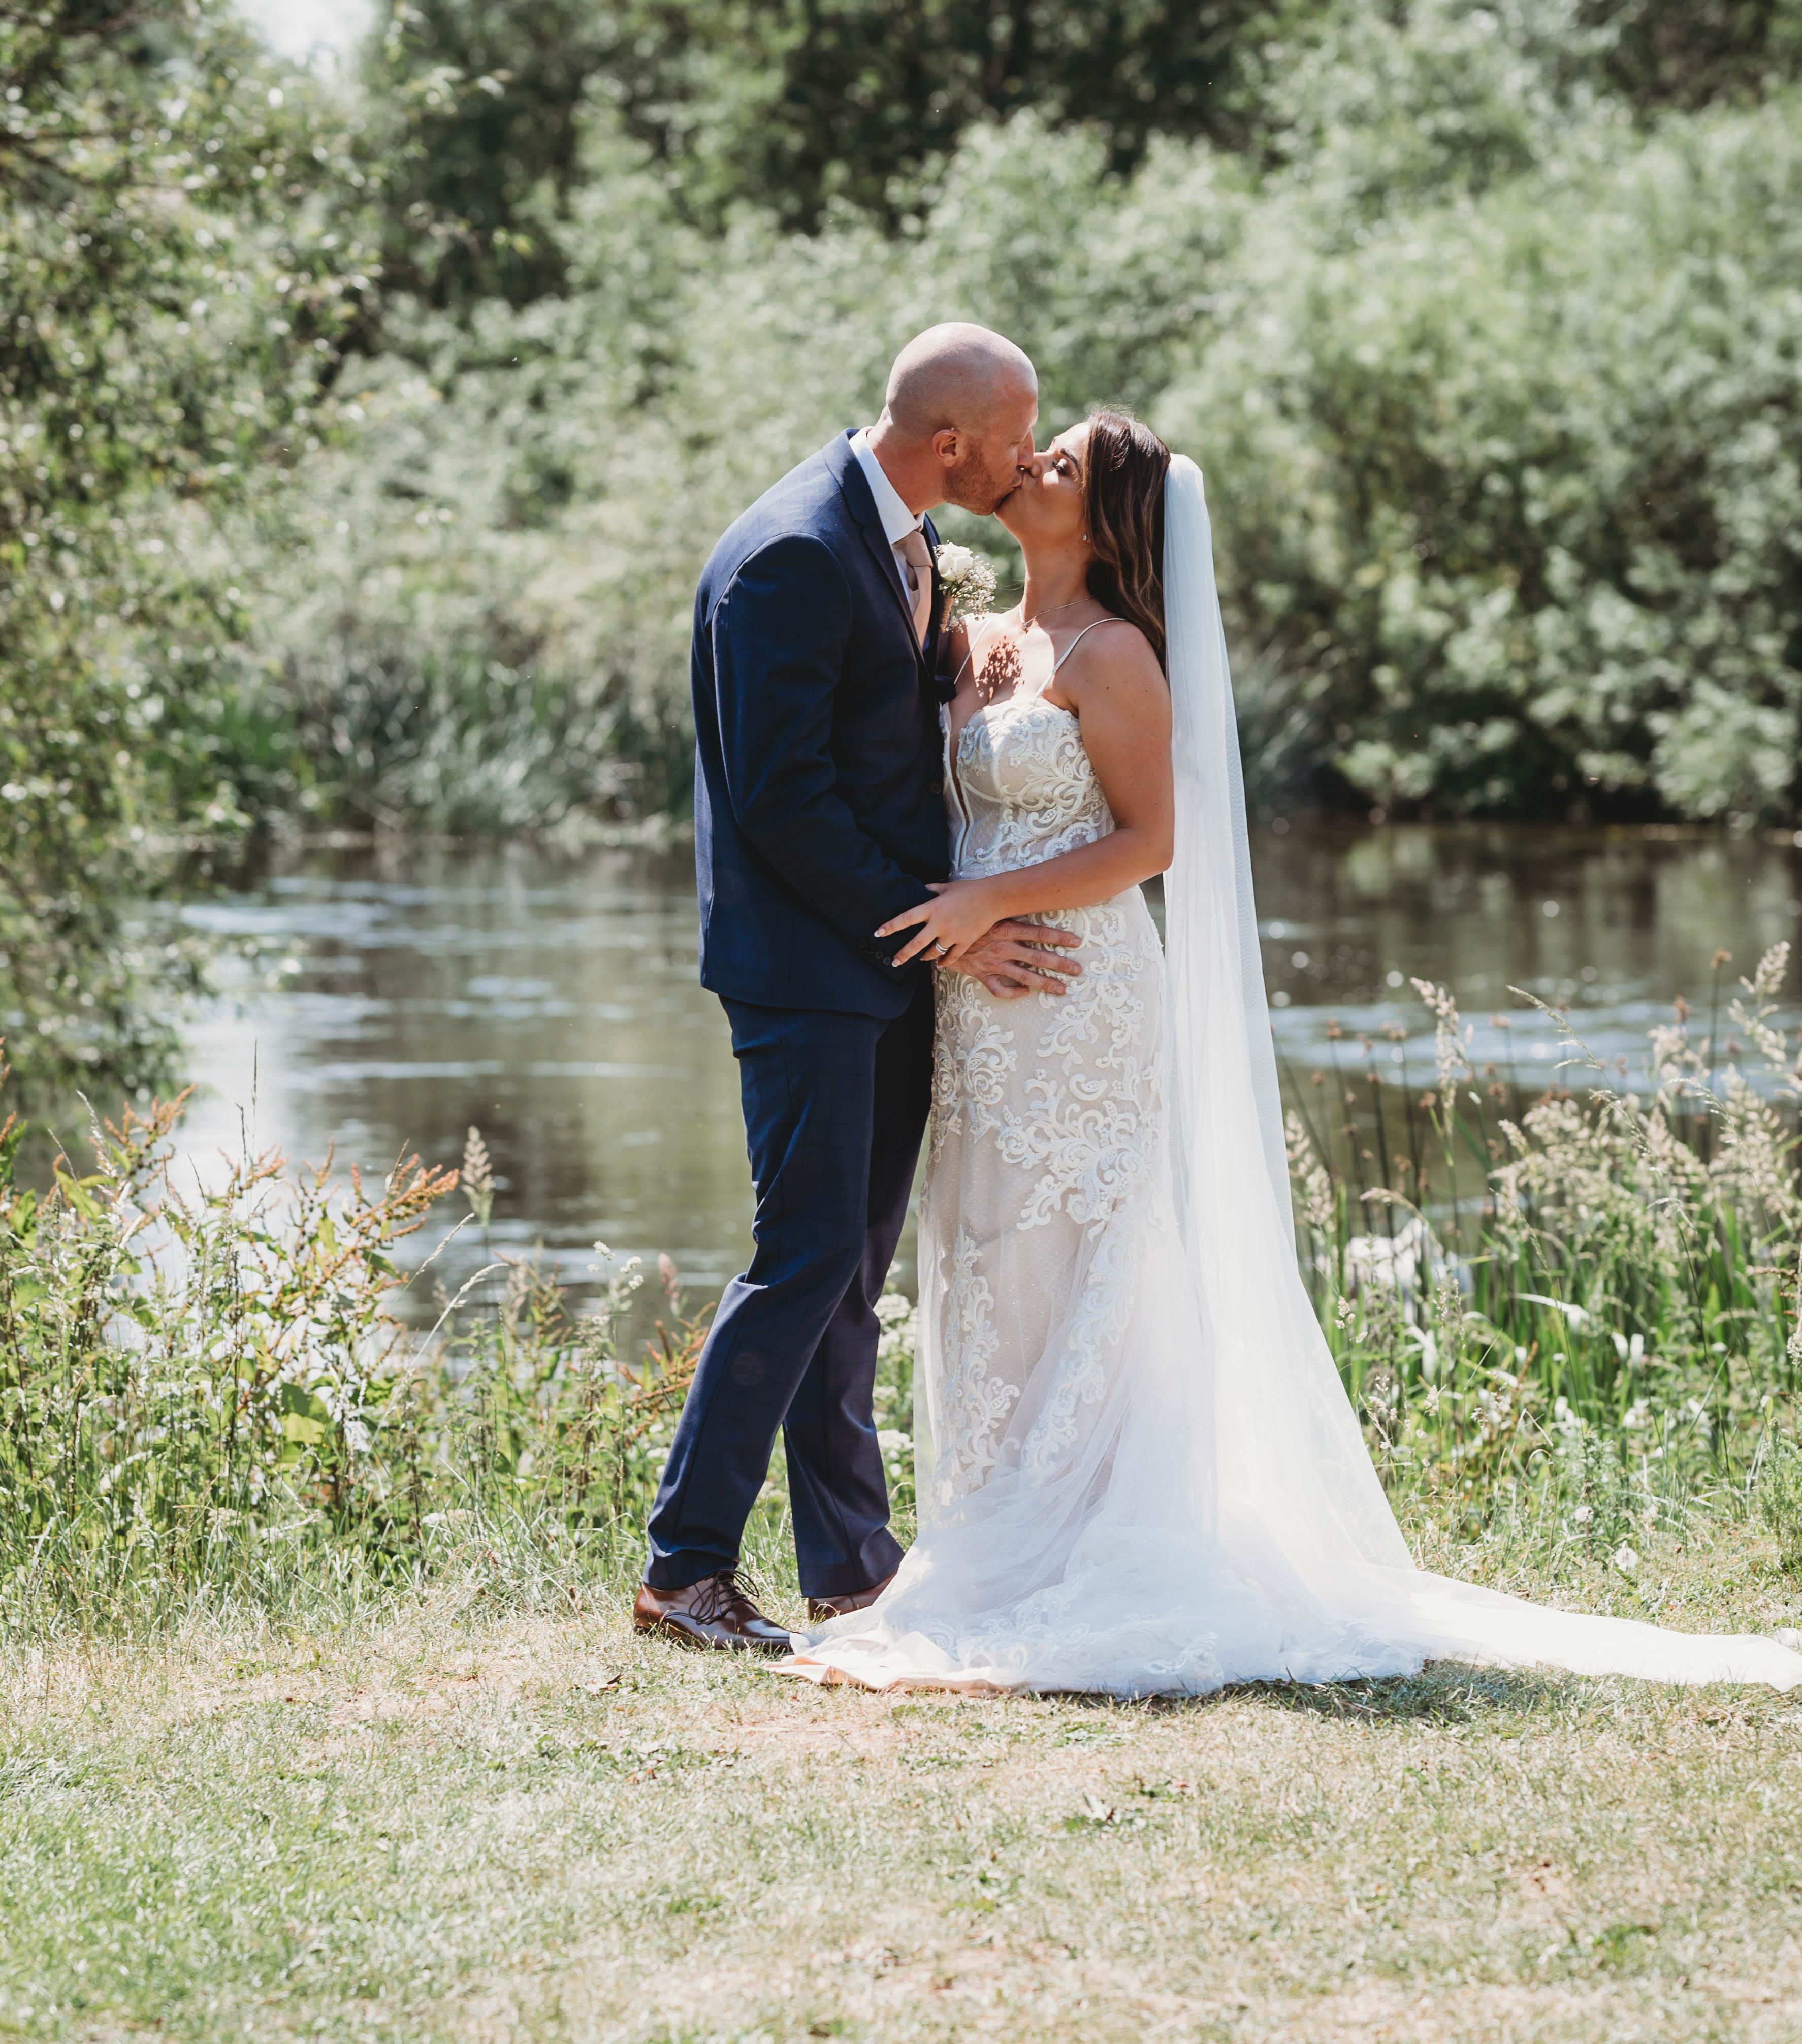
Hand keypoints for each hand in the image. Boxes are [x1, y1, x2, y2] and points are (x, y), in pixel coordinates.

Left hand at [877, 879, 1006, 966]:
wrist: (993, 898)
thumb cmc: (969, 889)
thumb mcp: (947, 887)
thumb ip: (932, 890)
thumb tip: (923, 889)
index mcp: (932, 908)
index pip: (906, 919)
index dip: (890, 927)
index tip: (878, 933)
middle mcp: (940, 923)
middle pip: (916, 943)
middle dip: (903, 954)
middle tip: (894, 962)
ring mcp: (952, 935)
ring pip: (933, 953)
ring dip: (925, 957)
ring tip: (920, 959)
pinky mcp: (965, 942)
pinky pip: (951, 957)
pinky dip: (944, 962)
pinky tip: (939, 964)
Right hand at [950, 918, 1082, 999]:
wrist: (937, 931)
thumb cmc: (963, 914)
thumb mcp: (987, 908)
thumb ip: (1004, 905)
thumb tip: (1024, 892)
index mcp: (1006, 928)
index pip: (1039, 933)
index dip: (1059, 937)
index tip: (1076, 941)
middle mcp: (1004, 946)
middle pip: (1038, 957)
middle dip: (1060, 963)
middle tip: (1078, 970)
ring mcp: (994, 962)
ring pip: (1025, 976)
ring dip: (1045, 983)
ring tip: (1062, 989)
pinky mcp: (982, 974)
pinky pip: (1000, 989)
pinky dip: (1013, 993)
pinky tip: (1024, 993)